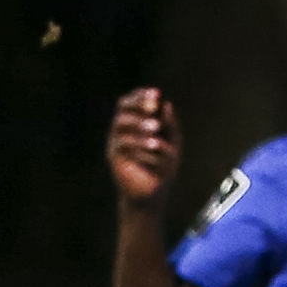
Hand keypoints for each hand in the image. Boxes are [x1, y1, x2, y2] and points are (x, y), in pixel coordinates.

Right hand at [107, 89, 181, 203]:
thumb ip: (170, 125)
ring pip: (120, 122)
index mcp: (134, 122)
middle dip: (137, 104)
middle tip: (153, 107)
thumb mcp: (172, 143)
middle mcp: (122, 129)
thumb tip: (167, 104)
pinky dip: (138, 142)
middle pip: (122, 107)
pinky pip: (121, 142)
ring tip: (156, 127)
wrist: (154, 192)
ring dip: (139, 122)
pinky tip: (153, 145)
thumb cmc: (163, 165)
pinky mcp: (114, 157)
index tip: (156, 94)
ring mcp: (115, 142)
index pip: (131, 101)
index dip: (140, 95)